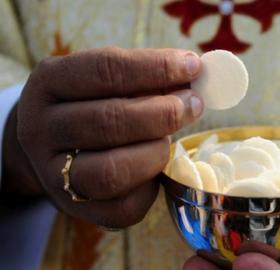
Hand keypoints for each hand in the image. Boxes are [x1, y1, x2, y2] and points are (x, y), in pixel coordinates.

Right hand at [2, 47, 203, 227]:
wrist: (53, 149)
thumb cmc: (92, 105)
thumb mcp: (107, 82)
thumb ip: (147, 78)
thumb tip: (195, 77)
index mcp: (49, 82)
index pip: (105, 69)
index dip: (155, 67)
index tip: (193, 66)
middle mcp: (40, 128)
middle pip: (109, 121)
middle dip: (164, 113)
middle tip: (194, 105)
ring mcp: (53, 174)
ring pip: (112, 171)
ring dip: (156, 152)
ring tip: (170, 140)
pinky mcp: (75, 208)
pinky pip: (124, 206)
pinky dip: (151, 186)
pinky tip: (156, 168)